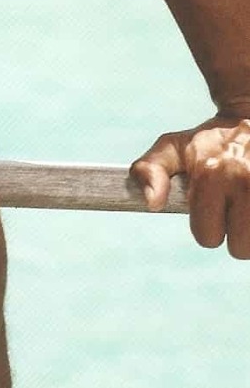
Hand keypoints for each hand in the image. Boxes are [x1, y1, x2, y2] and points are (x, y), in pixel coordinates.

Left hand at [131, 112, 249, 257]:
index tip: (213, 207)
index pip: (207, 237)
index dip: (207, 227)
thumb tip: (153, 204)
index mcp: (210, 175)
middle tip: (236, 207)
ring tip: (249, 205)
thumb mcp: (172, 148)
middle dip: (236, 234)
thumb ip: (148, 171)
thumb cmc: (209, 139)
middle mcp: (244, 180)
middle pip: (240, 249)